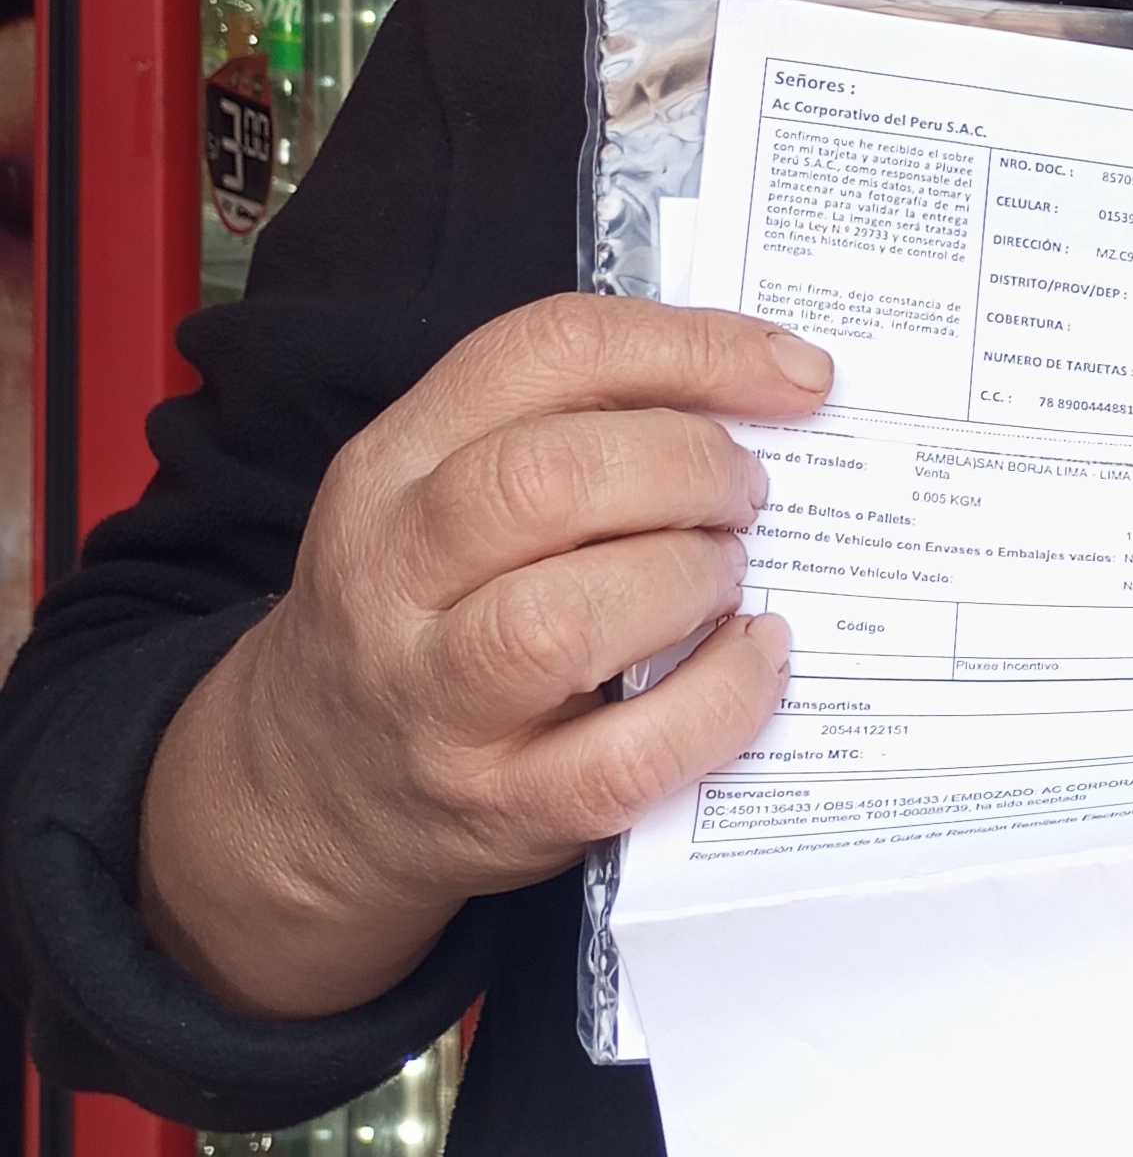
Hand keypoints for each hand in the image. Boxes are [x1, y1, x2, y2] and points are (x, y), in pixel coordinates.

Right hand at [139, 295, 832, 1019]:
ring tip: (727, 577)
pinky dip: (720, 701)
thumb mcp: (444, 495)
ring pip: (563, 619)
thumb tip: (769, 390)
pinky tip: (753, 661)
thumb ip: (574, 431)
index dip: (693, 349)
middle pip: (547, 479)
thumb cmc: (428, 617)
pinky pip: (626, 757)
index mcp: (392, 466)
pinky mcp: (500, 806)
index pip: (544, 353)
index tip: (796, 373)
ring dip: (689, 579)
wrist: (312, 796)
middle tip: (747, 493)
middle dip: (690, 467)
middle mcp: (395, 576)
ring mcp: (437, 702)